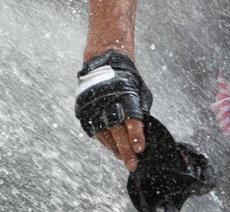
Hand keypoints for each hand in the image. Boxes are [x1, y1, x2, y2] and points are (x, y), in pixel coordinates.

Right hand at [75, 49, 150, 170]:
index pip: (131, 118)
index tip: (140, 149)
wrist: (104, 64)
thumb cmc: (127, 81)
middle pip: (117, 131)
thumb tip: (144, 131)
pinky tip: (113, 148)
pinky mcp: (85, 112)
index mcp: (125, 95)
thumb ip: (141, 109)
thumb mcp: (140, 91)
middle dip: (126, 149)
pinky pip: (96, 132)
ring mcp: (94, 108)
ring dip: (115, 148)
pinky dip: (105, 142)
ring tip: (124, 158)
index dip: (136, 134)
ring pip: (105, 134)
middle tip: (132, 164)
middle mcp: (108, 102)